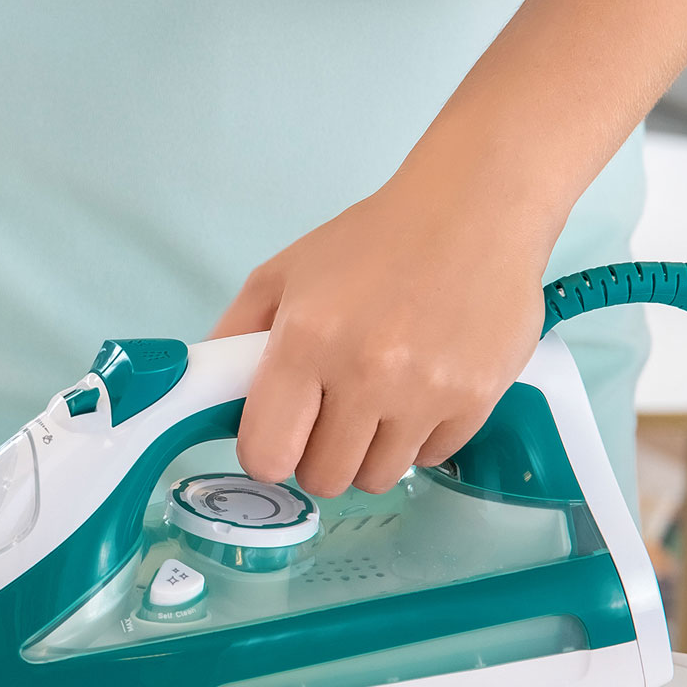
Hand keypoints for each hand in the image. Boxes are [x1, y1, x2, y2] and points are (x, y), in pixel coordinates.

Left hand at [211, 180, 550, 496]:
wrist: (475, 209)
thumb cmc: (376, 239)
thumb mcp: (285, 271)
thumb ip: (236, 334)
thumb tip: (209, 391)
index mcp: (307, 341)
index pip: (268, 454)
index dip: (268, 454)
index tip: (279, 438)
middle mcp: (366, 374)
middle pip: (324, 478)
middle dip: (319, 455)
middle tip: (329, 416)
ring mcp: (426, 393)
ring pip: (377, 478)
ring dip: (369, 452)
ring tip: (377, 402)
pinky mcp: (476, 401)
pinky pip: (431, 459)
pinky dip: (419, 438)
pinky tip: (421, 390)